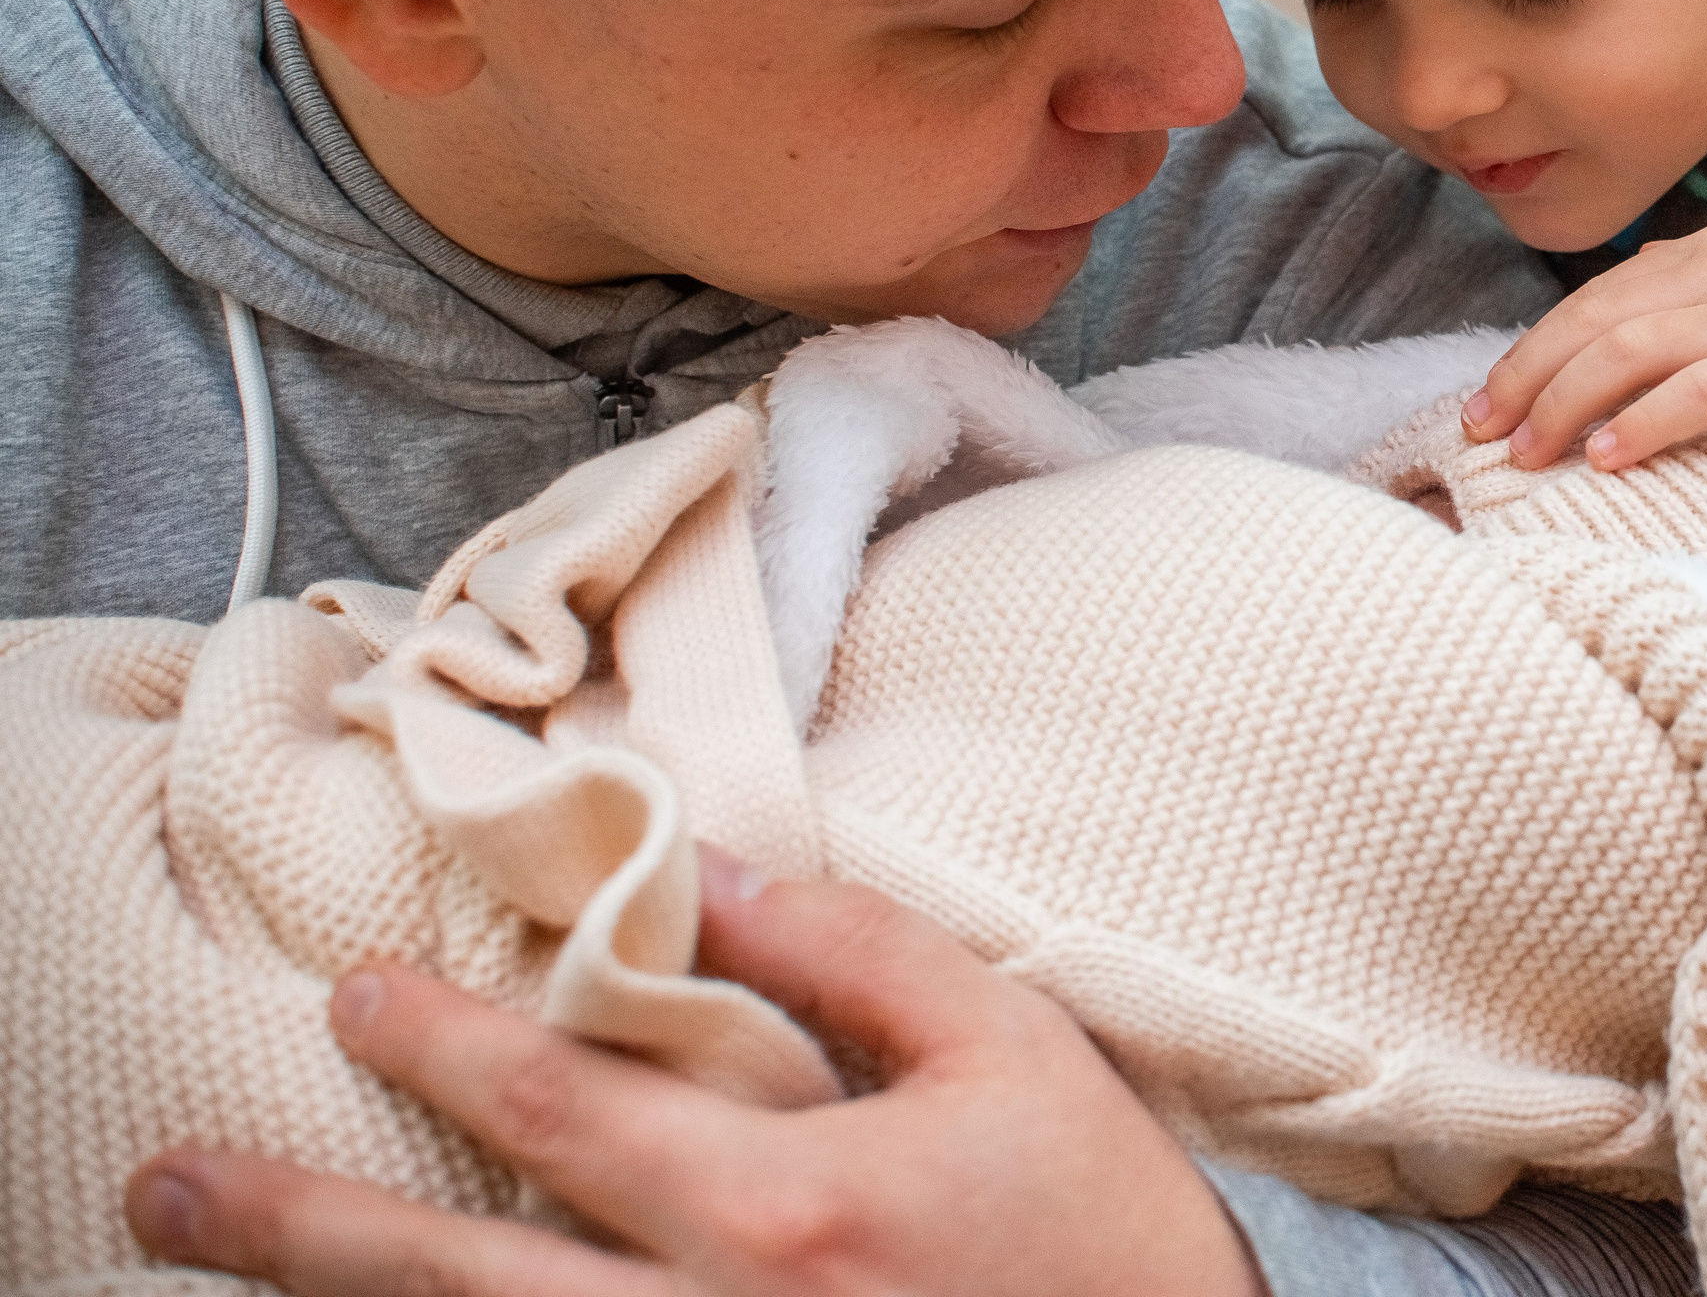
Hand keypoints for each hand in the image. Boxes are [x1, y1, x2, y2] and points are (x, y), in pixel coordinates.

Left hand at [126, 853, 1263, 1296]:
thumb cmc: (1101, 1231)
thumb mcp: (1010, 1052)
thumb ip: (854, 958)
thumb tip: (713, 885)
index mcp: (786, 1205)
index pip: (567, 1114)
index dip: (448, 1048)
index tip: (358, 996)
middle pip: (466, 1284)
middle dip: (307, 1231)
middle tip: (171, 1189)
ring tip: (214, 1269)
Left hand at [1462, 220, 1706, 525]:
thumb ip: (1702, 284)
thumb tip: (1629, 297)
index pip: (1596, 298)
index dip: (1532, 349)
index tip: (1485, 400)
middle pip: (1595, 322)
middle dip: (1526, 378)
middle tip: (1480, 433)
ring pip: (1631, 353)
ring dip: (1567, 405)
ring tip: (1526, 455)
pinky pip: (1702, 392)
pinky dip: (1645, 423)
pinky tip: (1607, 458)